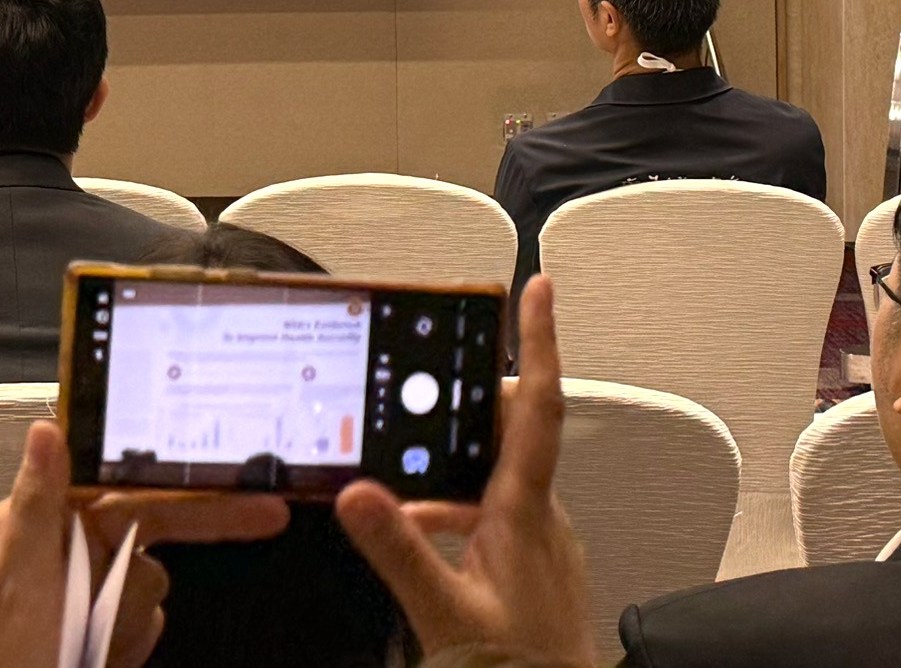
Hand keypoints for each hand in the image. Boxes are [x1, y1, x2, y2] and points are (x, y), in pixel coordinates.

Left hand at [0, 421, 289, 667]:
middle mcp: (67, 541)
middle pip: (149, 531)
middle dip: (164, 556)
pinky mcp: (100, 621)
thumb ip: (37, 505)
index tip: (239, 480)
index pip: (127, 484)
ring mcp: (86, 585)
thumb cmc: (5, 656)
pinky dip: (128, 642)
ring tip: (87, 645)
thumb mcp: (18, 579)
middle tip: (266, 520)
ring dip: (126, 620)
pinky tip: (99, 656)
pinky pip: (145, 620)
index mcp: (43, 516)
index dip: (182, 482)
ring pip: (150, 583)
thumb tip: (47, 430)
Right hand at [336, 275, 594, 667]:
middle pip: (514, 426)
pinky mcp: (535, 563)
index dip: (538, 339)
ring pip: (500, 472)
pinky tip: (425, 531)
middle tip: (435, 371)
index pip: (537, 405)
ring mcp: (542, 540)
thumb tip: (358, 491)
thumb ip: (399, 549)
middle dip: (472, 395)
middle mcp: (542, 516)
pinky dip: (458, 503)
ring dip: (456, 462)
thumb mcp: (443, 612)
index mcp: (524, 510)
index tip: (538, 288)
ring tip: (407, 477)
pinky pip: (498, 510)